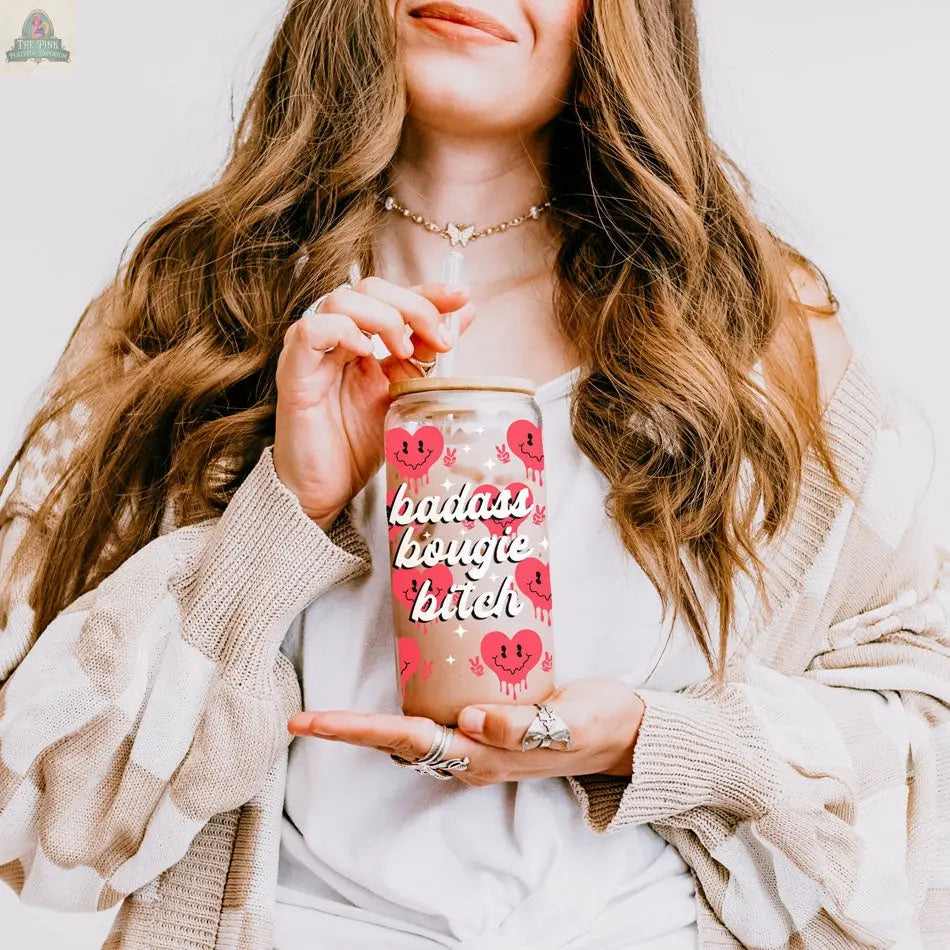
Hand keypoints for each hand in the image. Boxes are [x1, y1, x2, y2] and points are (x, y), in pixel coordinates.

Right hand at [273, 277, 476, 529]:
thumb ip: (428, 353)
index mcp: (360, 340)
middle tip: (439, 338)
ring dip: (382, 317)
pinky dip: (342, 331)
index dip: (427, 291)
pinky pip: (310, 331)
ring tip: (404, 351)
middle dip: (412, 304)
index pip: (392, 295)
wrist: (326, 489)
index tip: (462, 298)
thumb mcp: (405, 391)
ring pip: (340, 301)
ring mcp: (312, 353)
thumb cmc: (357, 445)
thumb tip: (463, 314)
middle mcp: (334, 339)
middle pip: (368, 288)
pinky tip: (366, 351)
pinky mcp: (294, 373)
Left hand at [287, 677, 645, 784]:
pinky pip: (436, 718)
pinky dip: (406, 706)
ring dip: (370, 722)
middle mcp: (472, 752)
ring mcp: (477, 741)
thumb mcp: (570, 722)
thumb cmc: (599, 724)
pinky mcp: (487, 723)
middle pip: (396, 742)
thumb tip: (468, 721)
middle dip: (347, 730)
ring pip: (412, 732)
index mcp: (485, 755)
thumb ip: (524, 725)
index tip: (310, 723)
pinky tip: (402, 679)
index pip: (407, 741)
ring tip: (332, 706)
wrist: (625, 733)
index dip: (355, 730)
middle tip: (301, 717)